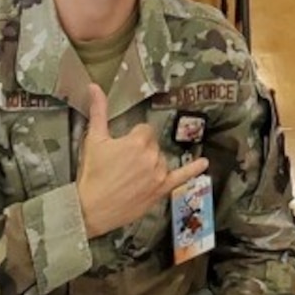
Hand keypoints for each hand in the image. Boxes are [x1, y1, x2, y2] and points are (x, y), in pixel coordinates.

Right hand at [76, 84, 208, 237]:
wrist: (90, 208)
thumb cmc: (91, 173)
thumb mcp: (93, 139)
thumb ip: (98, 110)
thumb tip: (94, 86)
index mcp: (137, 142)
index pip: (145, 130)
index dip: (133, 138)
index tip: (122, 148)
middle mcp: (151, 157)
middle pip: (153, 145)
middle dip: (141, 151)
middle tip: (122, 164)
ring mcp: (158, 175)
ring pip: (161, 161)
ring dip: (151, 164)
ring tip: (132, 176)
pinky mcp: (160, 190)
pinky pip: (181, 178)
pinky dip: (193, 170)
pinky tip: (204, 163)